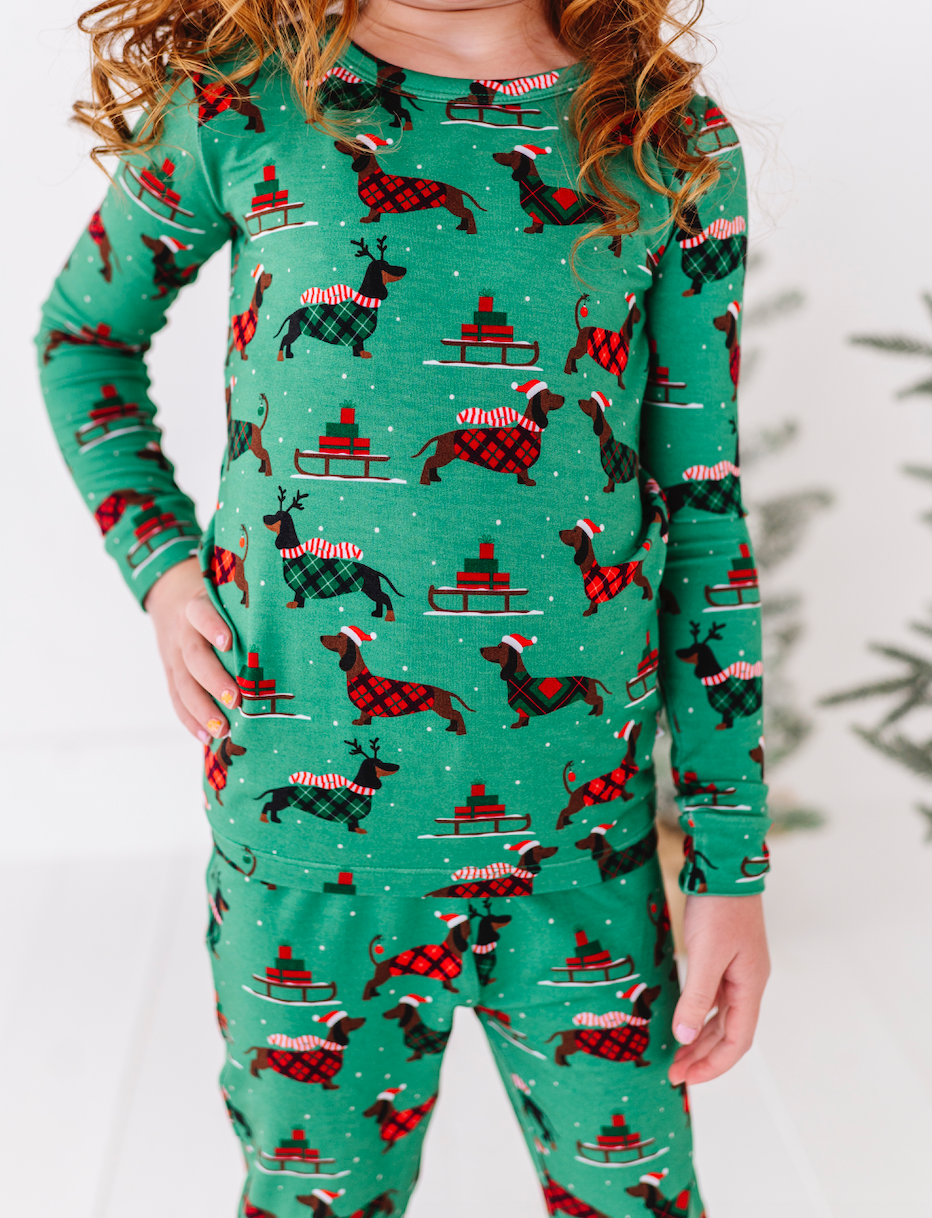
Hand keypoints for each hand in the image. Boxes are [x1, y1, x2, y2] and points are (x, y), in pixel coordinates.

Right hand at [144, 557, 239, 742]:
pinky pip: (177, 699)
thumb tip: (292, 634)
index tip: (229, 642)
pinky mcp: (169, 673)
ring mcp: (173, 654)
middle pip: (194, 656)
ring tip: (222, 729)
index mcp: (198, 607)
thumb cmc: (216, 604)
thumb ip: (245, 612)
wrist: (171, 596)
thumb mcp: (224, 597)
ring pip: (183, 683)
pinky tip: (207, 738)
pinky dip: (190, 721)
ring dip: (202, 709)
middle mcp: (183, 632)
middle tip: (235, 700)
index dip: (212, 626)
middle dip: (214, 679)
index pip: (202, 614)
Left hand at [668, 893, 769, 1085]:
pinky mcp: (725, 957)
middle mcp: (748, 982)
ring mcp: (738, 970)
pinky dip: (699, 1013)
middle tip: (674, 1073)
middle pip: (729, 1033)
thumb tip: (684, 1038)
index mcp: (750, 986)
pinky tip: (682, 1018)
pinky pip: (714, 997)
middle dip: (703, 1056)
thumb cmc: (718, 908)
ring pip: (721, 1016)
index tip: (687, 1078)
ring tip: (676, 1054)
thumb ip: (696, 998)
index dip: (713, 1064)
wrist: (724, 865)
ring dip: (700, 1037)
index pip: (737, 1041)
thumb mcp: (705, 955)